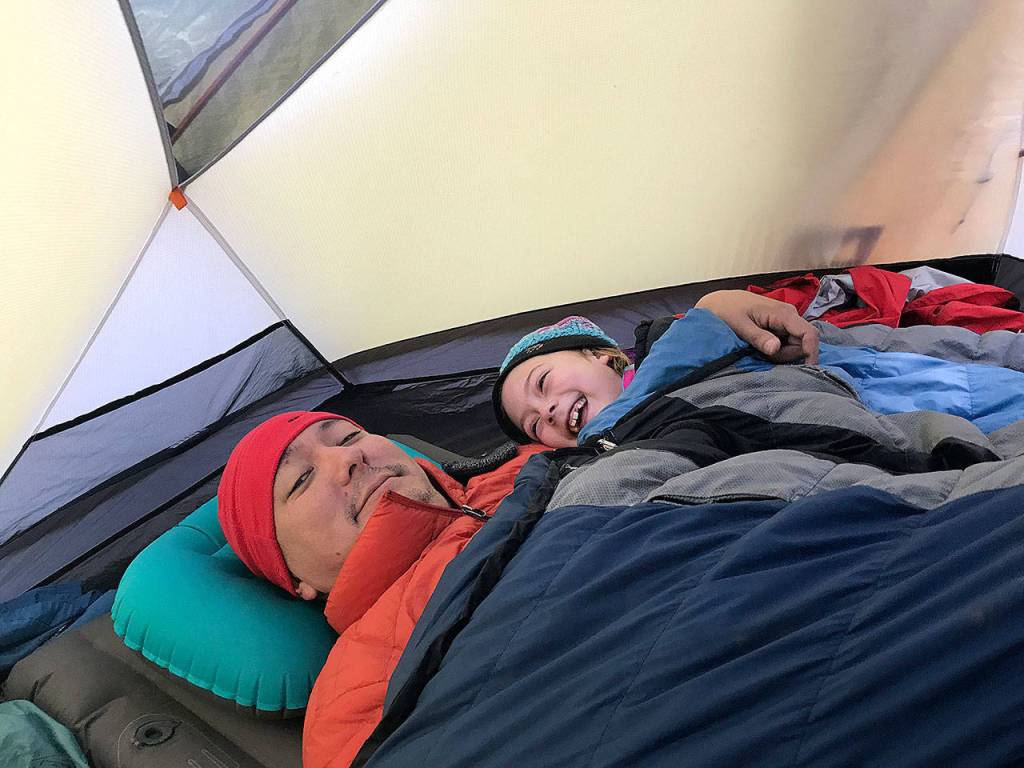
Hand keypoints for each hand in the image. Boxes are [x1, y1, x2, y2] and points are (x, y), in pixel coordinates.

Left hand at [694, 290, 819, 363]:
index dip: (811, 353)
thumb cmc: (727, 310)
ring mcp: (787, 321)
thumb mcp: (739, 326)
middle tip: (760, 352)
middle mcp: (790, 315)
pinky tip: (761, 345)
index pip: (809, 334)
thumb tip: (775, 349)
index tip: (805, 371)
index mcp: (783, 313)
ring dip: (779, 353)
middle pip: (802, 345)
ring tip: (757, 346)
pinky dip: (776, 349)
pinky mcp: (782, 326)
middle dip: (785, 355)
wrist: (719, 301)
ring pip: (795, 346)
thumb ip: (758, 338)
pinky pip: (787, 343)